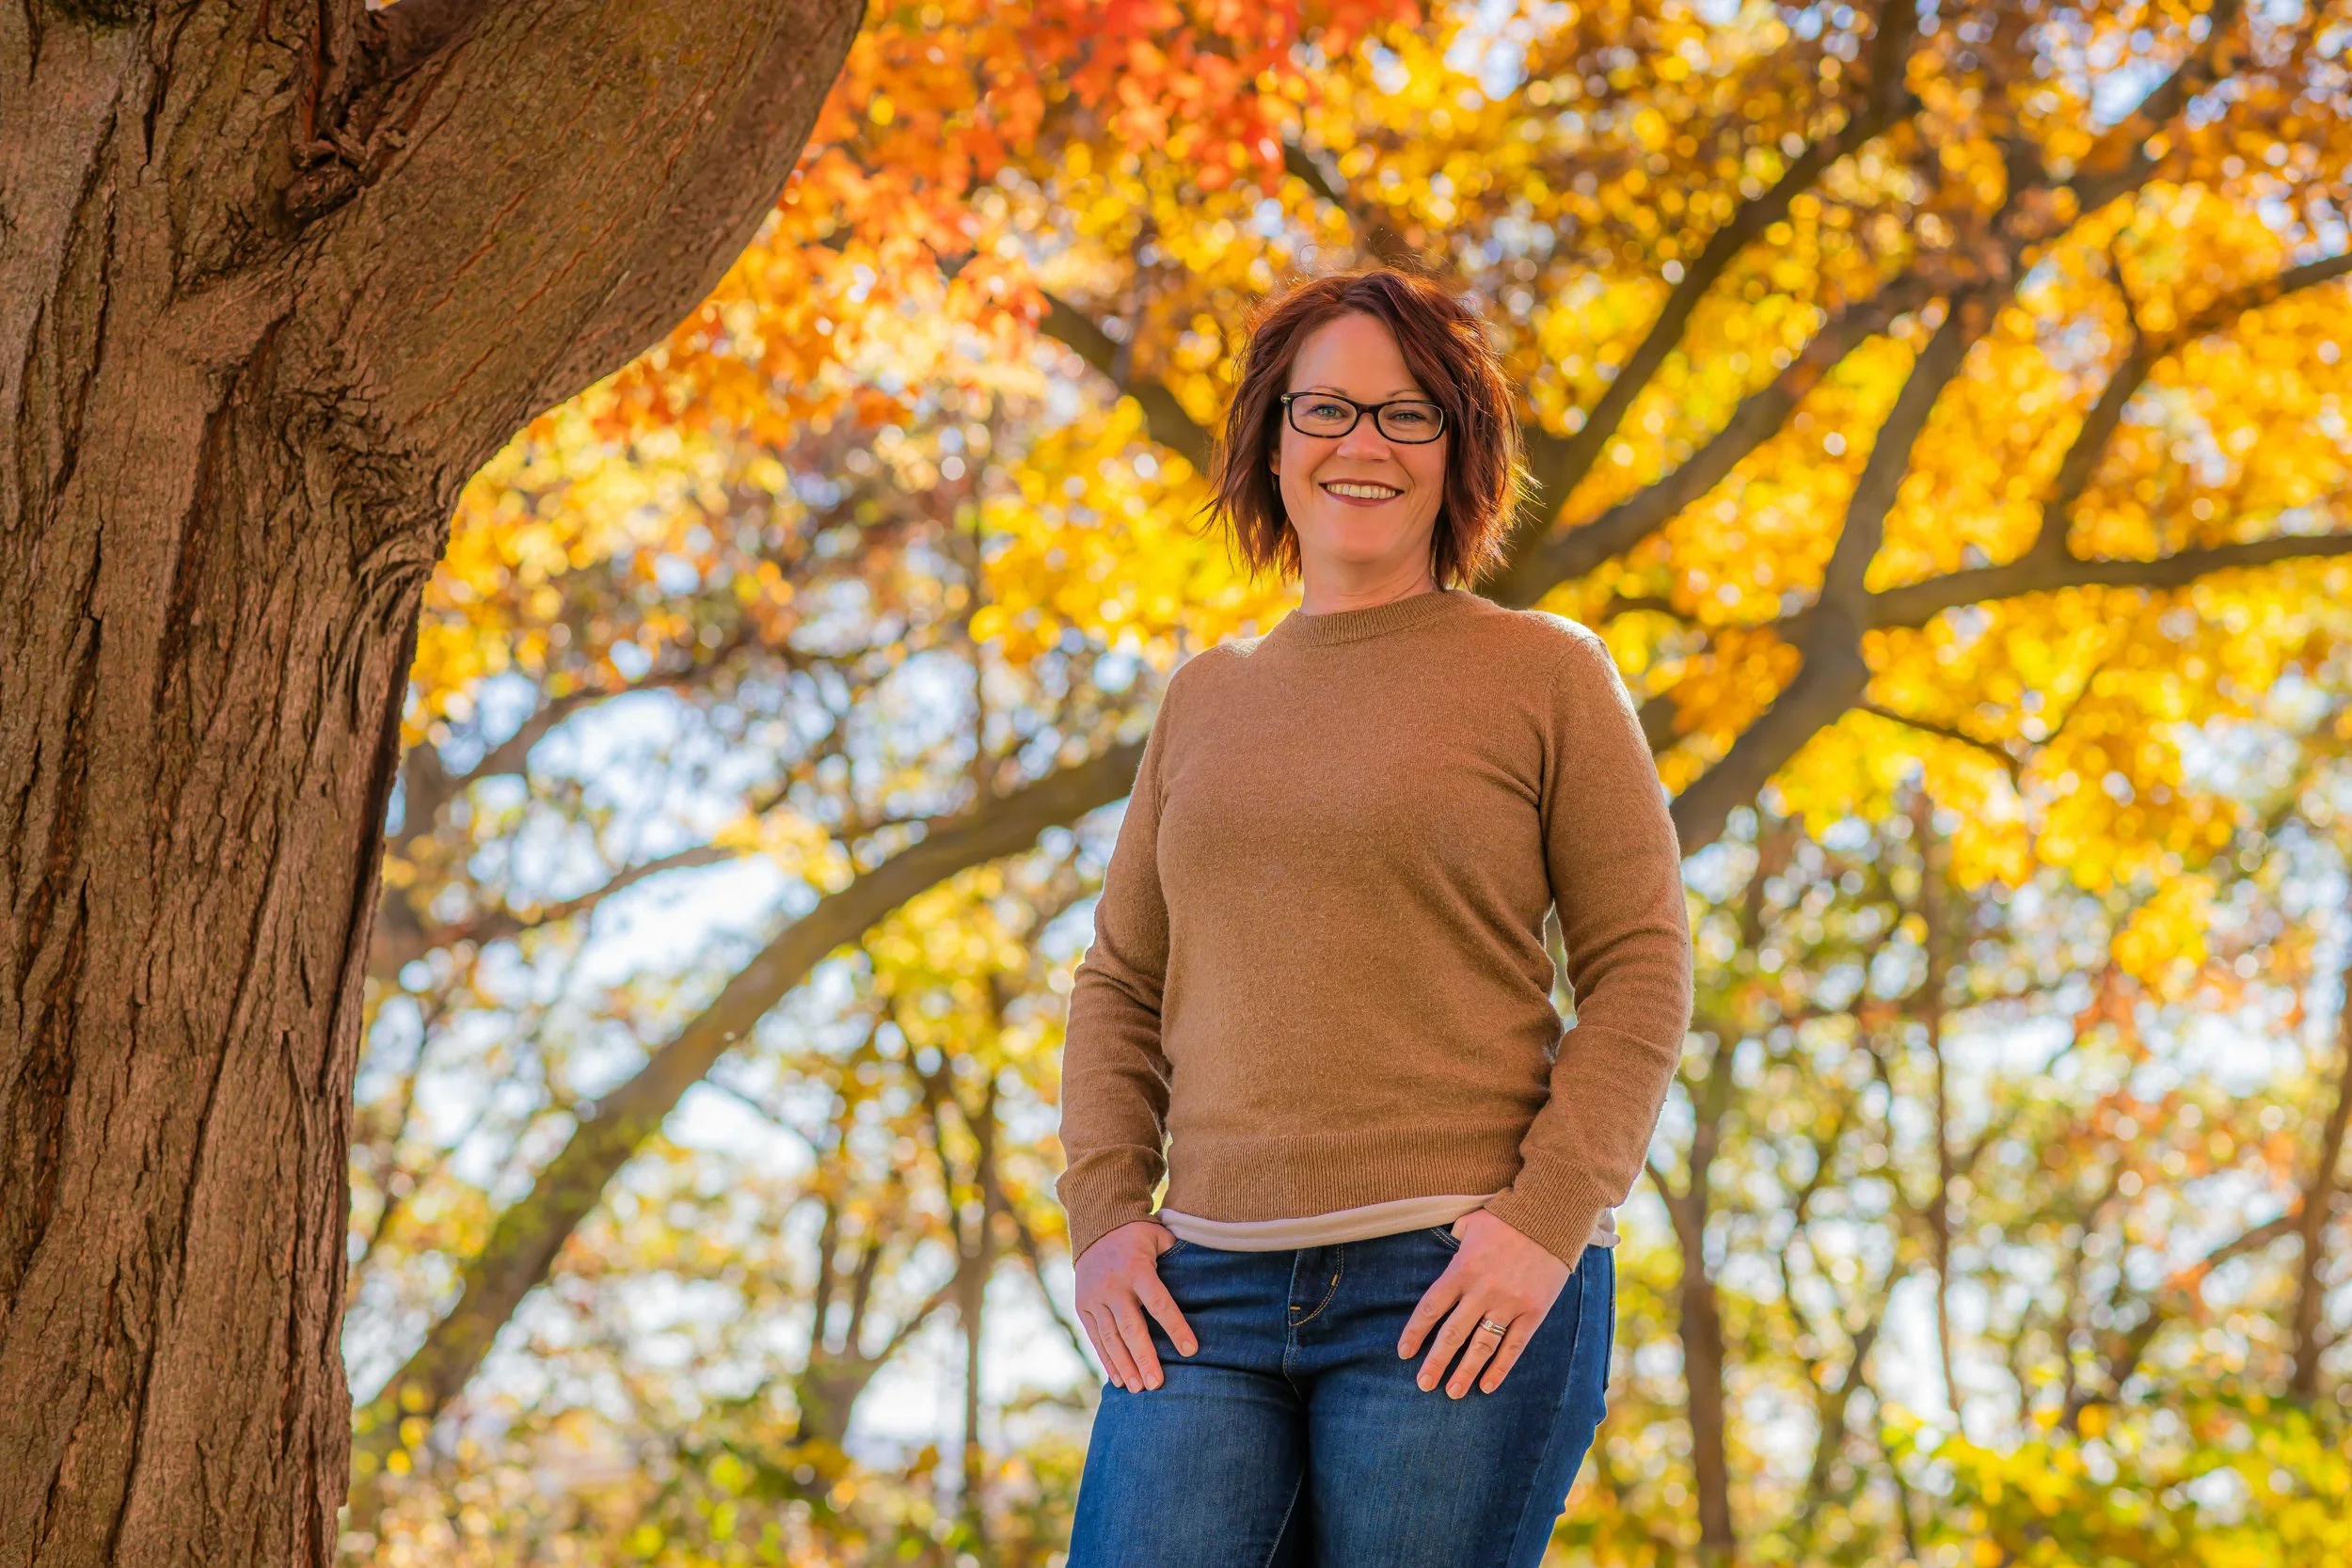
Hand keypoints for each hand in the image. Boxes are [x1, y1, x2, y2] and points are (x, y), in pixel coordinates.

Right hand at [1074, 1220, 1197, 1392]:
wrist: (1095, 1226)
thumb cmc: (1138, 1235)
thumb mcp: (1160, 1236)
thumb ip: (1178, 1256)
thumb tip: (1208, 1274)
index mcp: (1137, 1268)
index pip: (1159, 1303)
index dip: (1175, 1327)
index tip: (1191, 1351)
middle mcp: (1114, 1286)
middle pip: (1131, 1327)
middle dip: (1145, 1358)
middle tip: (1158, 1385)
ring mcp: (1095, 1297)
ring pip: (1111, 1337)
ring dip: (1125, 1365)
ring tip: (1138, 1389)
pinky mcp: (1082, 1306)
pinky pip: (1096, 1337)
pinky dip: (1107, 1360)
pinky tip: (1118, 1380)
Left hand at [1396, 1208, 1570, 1397]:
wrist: (1550, 1216)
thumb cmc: (1505, 1218)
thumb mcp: (1470, 1223)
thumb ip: (1454, 1242)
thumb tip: (1445, 1251)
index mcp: (1461, 1269)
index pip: (1431, 1308)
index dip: (1415, 1333)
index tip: (1404, 1353)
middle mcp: (1482, 1290)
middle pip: (1453, 1334)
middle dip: (1436, 1362)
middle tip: (1423, 1384)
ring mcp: (1509, 1303)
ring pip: (1482, 1346)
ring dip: (1465, 1372)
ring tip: (1452, 1392)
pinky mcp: (1533, 1311)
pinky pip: (1514, 1346)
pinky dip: (1500, 1368)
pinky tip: (1487, 1386)